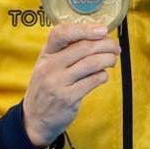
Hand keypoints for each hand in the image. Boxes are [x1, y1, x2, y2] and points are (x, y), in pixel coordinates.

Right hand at [22, 24, 120, 147]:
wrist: (34, 119)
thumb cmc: (46, 88)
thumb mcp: (48, 66)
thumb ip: (66, 52)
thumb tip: (98, 37)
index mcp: (45, 55)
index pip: (61, 33)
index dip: (84, 29)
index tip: (102, 29)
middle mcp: (49, 67)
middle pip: (84, 47)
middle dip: (106, 45)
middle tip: (115, 48)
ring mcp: (58, 83)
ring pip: (92, 63)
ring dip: (108, 59)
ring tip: (112, 60)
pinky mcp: (68, 98)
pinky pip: (93, 80)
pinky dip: (103, 75)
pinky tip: (103, 76)